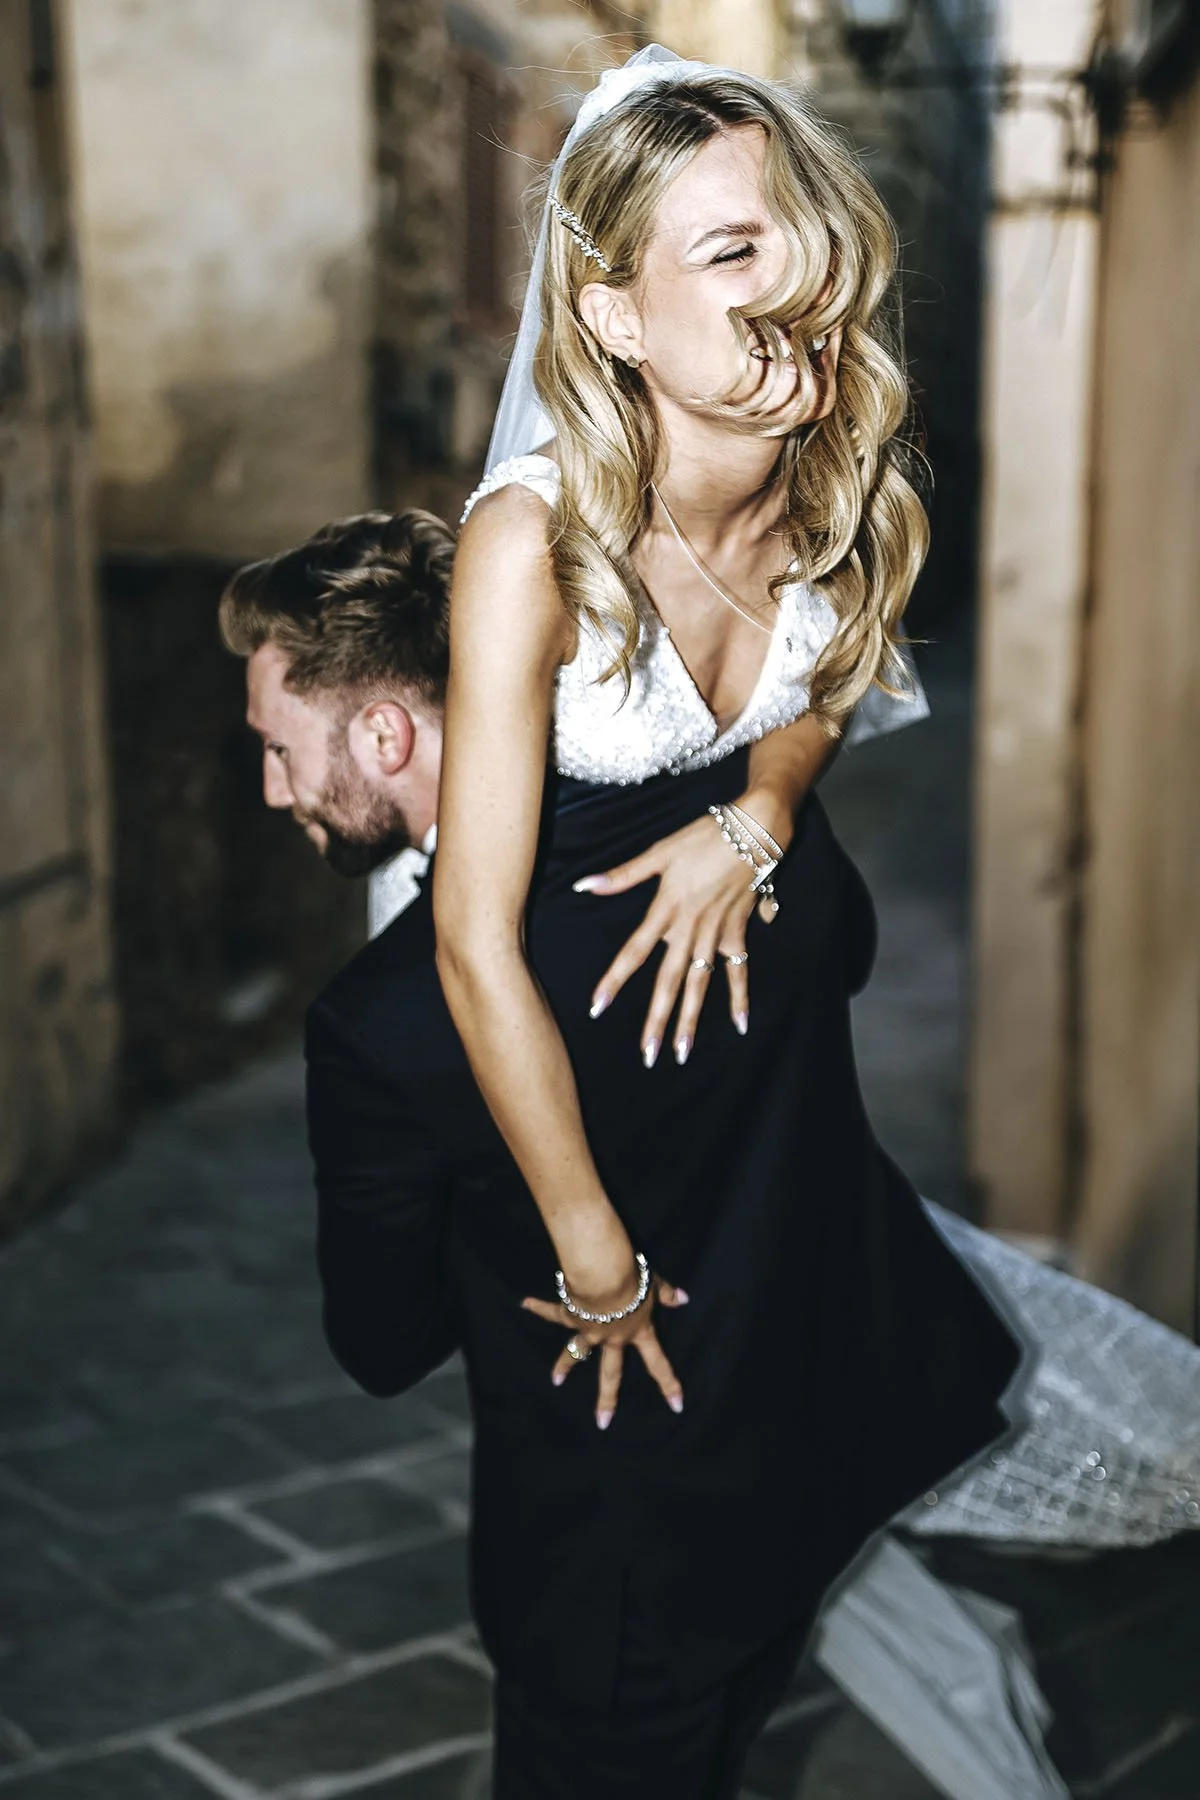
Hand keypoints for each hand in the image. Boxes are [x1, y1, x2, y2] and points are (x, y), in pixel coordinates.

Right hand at [521, 1273, 688, 1427]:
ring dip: (565, 1365)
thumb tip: (683, 1298)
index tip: (677, 1407)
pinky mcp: (572, 1315)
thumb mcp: (654, 1284)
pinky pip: (554, 1313)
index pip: (658, 1364)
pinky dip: (539, 1307)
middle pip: (611, 1373)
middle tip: (602, 1423)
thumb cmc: (634, 1280)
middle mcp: (613, 1337)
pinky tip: (526, 1303)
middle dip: (607, 1399)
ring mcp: (590, 1330)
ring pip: (577, 1352)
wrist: (605, 1277)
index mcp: (637, 1332)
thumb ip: (668, 1293)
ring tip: (555, 1380)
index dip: (669, 1385)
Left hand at [574, 798, 790, 1064]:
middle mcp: (690, 928)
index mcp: (667, 909)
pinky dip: (740, 996)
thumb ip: (623, 875)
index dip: (614, 980)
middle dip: (656, 1020)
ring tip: (681, 1051)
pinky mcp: (738, 932)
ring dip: (691, 1019)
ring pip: (701, 984)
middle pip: (669, 981)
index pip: (633, 952)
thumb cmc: (704, 836)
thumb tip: (585, 885)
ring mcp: (716, 934)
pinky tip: (740, 1025)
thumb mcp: (660, 851)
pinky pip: (739, 970)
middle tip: (647, 1055)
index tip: (597, 1008)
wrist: (755, 829)